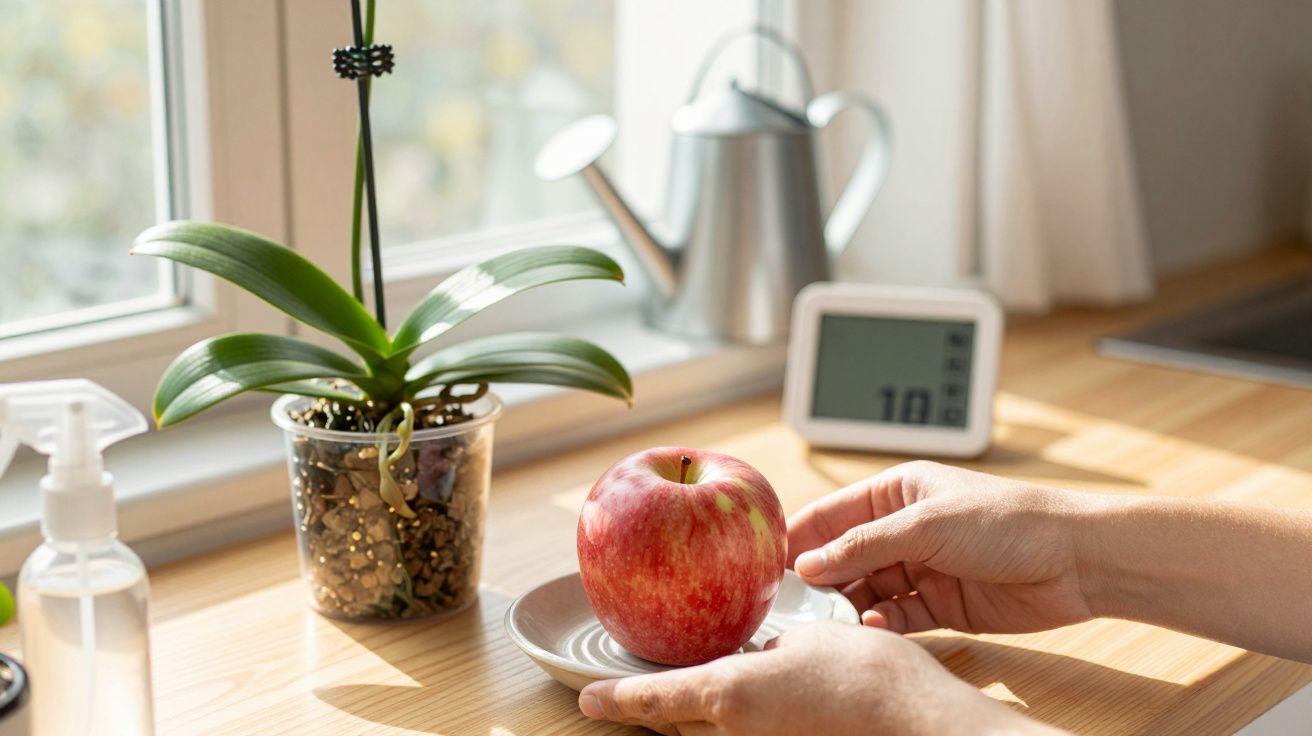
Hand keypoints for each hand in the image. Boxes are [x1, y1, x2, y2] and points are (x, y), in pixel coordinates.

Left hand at [578, 621, 1053, 735]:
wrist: (917, 722)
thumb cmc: (863, 671)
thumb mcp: (805, 639)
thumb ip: (768, 648)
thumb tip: (759, 654)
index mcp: (728, 694)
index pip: (655, 700)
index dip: (617, 699)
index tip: (588, 699)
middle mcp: (736, 734)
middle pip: (675, 728)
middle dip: (654, 712)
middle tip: (635, 696)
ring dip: (693, 721)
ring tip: (688, 698)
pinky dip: (733, 726)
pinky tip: (746, 708)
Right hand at [788, 461, 1094, 634]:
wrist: (1076, 559)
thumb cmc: (1009, 520)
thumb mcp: (926, 524)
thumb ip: (863, 546)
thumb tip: (808, 564)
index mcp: (896, 492)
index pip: (831, 514)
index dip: (798, 537)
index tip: (767, 563)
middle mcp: (905, 528)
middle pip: (844, 557)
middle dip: (821, 580)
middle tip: (797, 604)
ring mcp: (923, 567)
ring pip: (868, 591)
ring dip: (851, 607)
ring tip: (837, 622)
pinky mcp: (942, 605)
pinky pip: (899, 617)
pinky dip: (884, 625)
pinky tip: (877, 629)